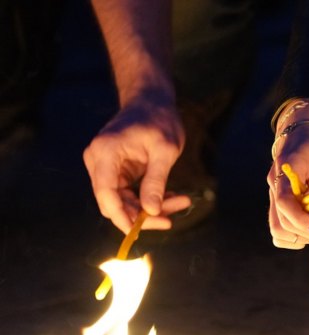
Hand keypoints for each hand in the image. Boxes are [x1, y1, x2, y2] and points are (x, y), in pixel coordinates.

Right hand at [84, 92, 189, 232]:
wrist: (151, 102)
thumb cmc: (159, 120)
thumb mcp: (165, 151)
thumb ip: (156, 181)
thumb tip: (151, 211)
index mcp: (106, 152)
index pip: (106, 193)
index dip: (121, 216)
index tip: (140, 230)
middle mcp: (99, 161)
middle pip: (114, 203)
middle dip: (143, 215)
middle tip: (173, 218)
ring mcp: (105, 168)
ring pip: (123, 202)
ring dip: (151, 209)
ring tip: (182, 203)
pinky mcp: (115, 172)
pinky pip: (129, 195)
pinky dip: (149, 200)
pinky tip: (172, 198)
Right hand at [267, 99, 308, 248]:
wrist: (303, 132)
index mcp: (285, 172)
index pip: (284, 203)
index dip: (302, 221)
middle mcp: (274, 186)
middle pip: (281, 223)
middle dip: (307, 232)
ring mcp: (273, 196)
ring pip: (277, 231)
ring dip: (300, 237)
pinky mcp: (277, 203)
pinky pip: (278, 228)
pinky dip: (293, 236)